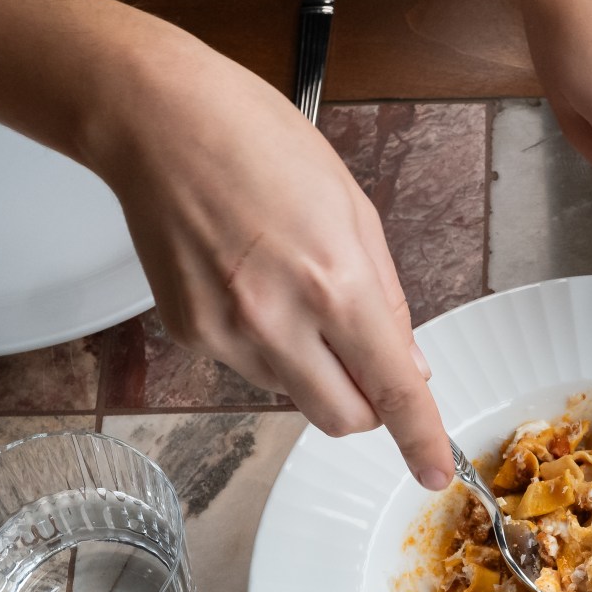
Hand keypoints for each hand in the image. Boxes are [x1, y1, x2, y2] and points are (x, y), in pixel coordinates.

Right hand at [81, 28, 452, 489]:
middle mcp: (278, 322)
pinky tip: (247, 279)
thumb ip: (385, 296)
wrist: (156, 120)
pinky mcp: (188, 334)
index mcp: (334, 285)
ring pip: (292, 391)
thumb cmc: (257, 140)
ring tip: (288, 284)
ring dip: (310, 365)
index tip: (435, 471)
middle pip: (341, 418)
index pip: (392, 390)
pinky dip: (263, 341)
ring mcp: (225, 335)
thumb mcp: (352, 207)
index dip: (421, 439)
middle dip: (365, 407)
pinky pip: (245, 365)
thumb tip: (407, 362)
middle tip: (366, 363)